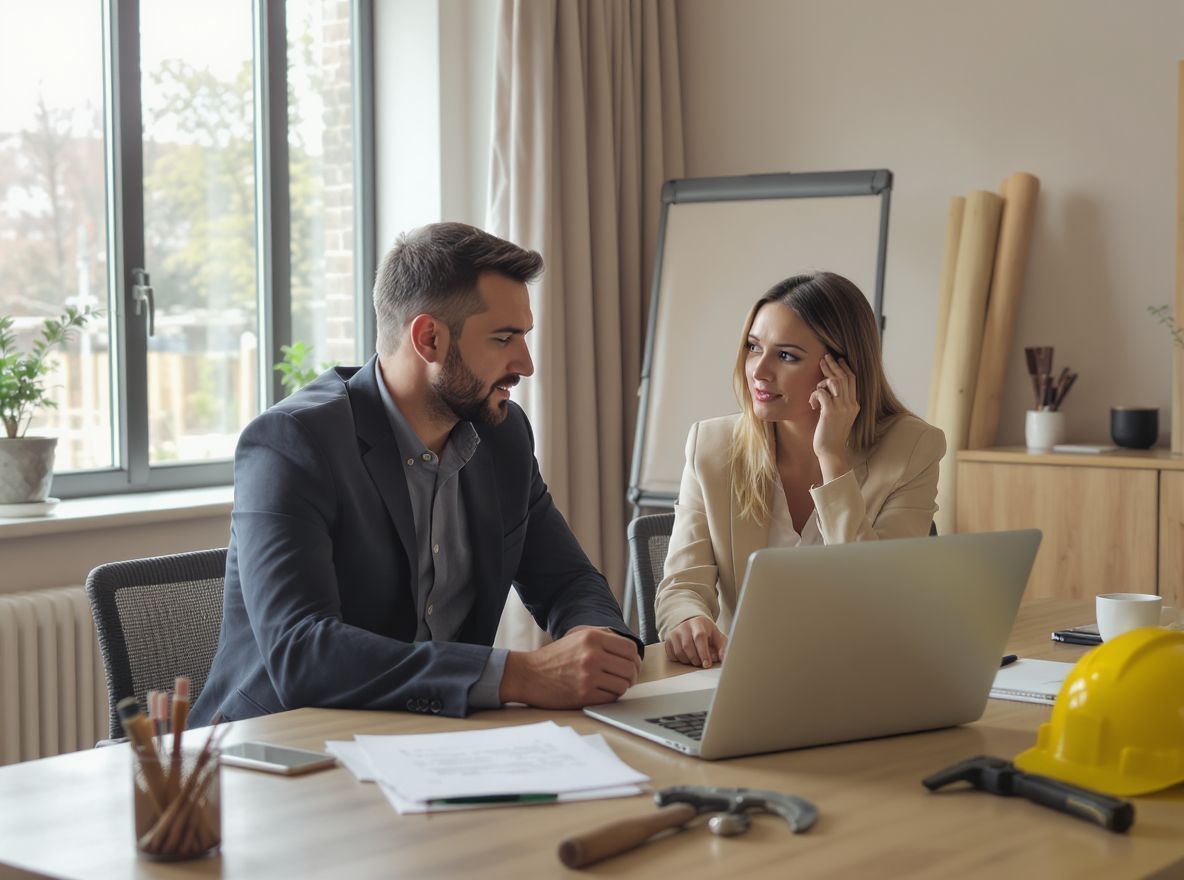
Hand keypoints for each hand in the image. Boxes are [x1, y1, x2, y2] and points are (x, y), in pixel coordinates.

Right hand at [499, 627, 641, 707]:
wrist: (528, 675)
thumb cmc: (555, 657)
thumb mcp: (578, 636)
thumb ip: (604, 637)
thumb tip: (631, 649)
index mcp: (592, 637)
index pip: (630, 649)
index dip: (635, 660)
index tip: (632, 666)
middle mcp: (592, 655)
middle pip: (630, 669)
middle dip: (631, 676)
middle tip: (625, 679)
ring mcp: (588, 676)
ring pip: (623, 685)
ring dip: (620, 687)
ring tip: (610, 685)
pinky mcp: (584, 695)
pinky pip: (611, 698)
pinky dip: (609, 697)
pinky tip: (600, 692)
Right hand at [663, 616, 727, 667]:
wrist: (691, 623)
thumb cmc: (706, 631)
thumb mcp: (717, 636)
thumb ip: (722, 647)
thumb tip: (724, 658)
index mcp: (699, 623)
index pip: (699, 637)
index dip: (703, 652)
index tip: (707, 664)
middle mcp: (684, 626)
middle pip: (688, 646)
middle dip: (696, 659)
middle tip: (702, 663)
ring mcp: (674, 632)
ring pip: (679, 652)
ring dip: (688, 661)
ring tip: (695, 659)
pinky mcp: (667, 640)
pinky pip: (672, 655)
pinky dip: (680, 660)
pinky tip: (687, 657)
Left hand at [810, 353, 857, 477]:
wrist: (831, 452)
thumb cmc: (831, 436)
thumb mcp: (838, 417)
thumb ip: (837, 404)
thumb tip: (828, 391)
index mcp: (854, 405)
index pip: (852, 380)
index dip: (845, 368)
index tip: (838, 360)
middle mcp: (850, 404)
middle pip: (844, 377)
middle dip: (833, 365)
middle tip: (824, 357)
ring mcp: (841, 408)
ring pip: (834, 382)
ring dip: (822, 380)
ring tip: (816, 384)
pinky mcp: (830, 412)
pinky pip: (821, 392)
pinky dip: (814, 394)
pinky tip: (812, 404)